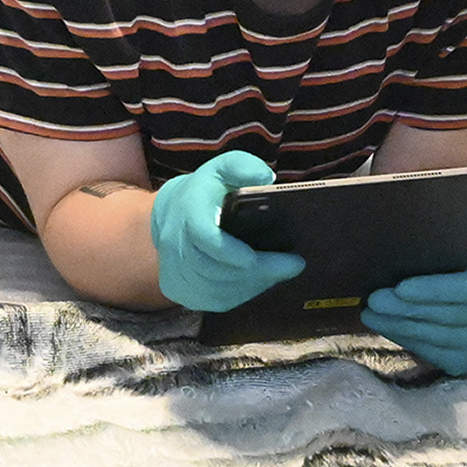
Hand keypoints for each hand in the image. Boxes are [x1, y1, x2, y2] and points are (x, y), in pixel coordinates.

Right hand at [150, 152, 304, 313]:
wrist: (172, 212)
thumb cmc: (208, 189)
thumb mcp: (224, 167)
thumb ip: (243, 166)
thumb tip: (265, 178)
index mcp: (186, 211)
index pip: (203, 237)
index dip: (229, 251)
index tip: (257, 257)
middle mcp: (174, 244)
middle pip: (215, 269)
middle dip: (259, 271)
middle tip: (294, 265)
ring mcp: (174, 270)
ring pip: (216, 289)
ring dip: (253, 284)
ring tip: (281, 271)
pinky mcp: (178, 289)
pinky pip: (213, 300)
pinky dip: (241, 294)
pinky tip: (261, 282)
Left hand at [362, 223, 466, 374]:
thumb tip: (466, 250)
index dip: (434, 290)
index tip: (400, 287)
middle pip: (450, 317)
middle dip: (408, 310)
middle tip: (374, 300)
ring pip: (439, 338)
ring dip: (400, 327)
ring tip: (371, 314)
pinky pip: (435, 354)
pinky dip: (406, 341)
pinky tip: (386, 327)